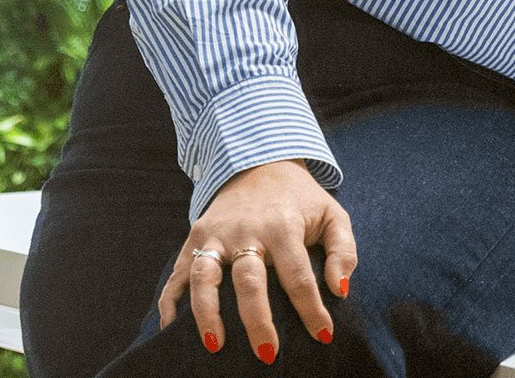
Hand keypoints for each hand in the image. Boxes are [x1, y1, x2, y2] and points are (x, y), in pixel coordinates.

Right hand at [157, 158, 356, 362]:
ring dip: (207, 312)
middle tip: (267, 354)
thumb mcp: (332, 215)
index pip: (298, 276)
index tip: (323, 336)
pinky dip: (171, 299)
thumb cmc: (300, 199)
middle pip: (248, 280)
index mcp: (282, 226)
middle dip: (257, 320)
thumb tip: (339, 290)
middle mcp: (245, 230)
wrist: (259, 160)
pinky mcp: (196, 235)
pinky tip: (172, 327)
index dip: (312, 310)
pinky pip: (179, 270)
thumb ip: (343, 251)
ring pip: (205, 275)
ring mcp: (216, 233)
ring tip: (215, 345)